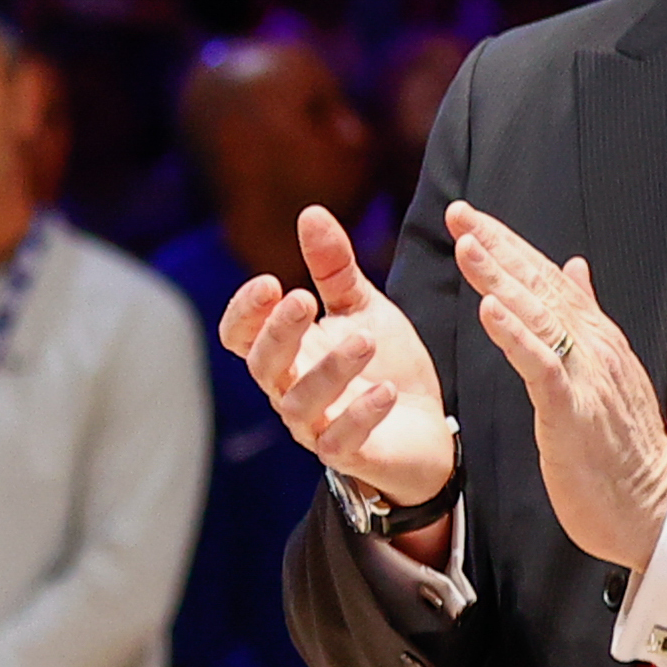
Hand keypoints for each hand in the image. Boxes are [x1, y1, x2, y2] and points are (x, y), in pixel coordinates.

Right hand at [219, 210, 457, 515]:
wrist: (426, 427)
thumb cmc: (384, 364)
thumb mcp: (362, 308)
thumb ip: (334, 268)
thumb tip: (310, 211)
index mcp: (285, 353)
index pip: (239, 335)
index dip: (245, 311)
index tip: (270, 282)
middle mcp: (289, 390)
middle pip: (263, 364)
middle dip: (280, 332)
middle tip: (304, 298)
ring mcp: (316, 426)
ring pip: (301, 401)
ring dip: (330, 369)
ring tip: (364, 339)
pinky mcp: (350, 454)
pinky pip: (344, 439)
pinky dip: (362, 415)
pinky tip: (386, 390)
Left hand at [450, 205, 666, 572]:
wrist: (652, 506)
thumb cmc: (620, 444)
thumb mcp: (603, 370)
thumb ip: (586, 316)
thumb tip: (574, 266)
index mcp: (594, 337)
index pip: (546, 278)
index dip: (509, 244)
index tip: (470, 216)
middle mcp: (593, 347)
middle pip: (539, 286)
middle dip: (497, 247)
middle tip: (459, 213)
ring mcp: (586, 376)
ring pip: (538, 317)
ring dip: (500, 278)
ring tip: (467, 246)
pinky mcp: (574, 410)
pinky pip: (541, 366)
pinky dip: (516, 336)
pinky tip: (490, 311)